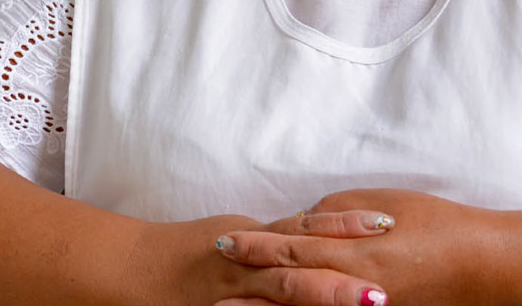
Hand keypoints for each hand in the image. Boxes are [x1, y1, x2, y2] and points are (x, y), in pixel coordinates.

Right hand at [146, 216, 388, 305]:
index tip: (385, 223)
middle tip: (383, 286)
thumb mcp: (237, 235)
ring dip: (322, 300)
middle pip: (297, 268)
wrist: (135, 268)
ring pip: (282, 296)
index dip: (344, 226)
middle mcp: (244, 263)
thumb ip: (276, 239)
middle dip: (341, 279)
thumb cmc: (191, 252)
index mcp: (254, 238)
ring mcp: (233, 292)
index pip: (304, 228)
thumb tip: (320, 228)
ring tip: (364, 304)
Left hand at [211, 190, 505, 305]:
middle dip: (249, 282)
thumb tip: (299, 223)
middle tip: (215, 279)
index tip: (224, 241)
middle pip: (289, 286)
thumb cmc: (433, 224)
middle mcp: (353, 286)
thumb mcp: (380, 204)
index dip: (255, 245)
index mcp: (353, 251)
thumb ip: (333, 216)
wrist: (480, 265)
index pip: (291, 247)